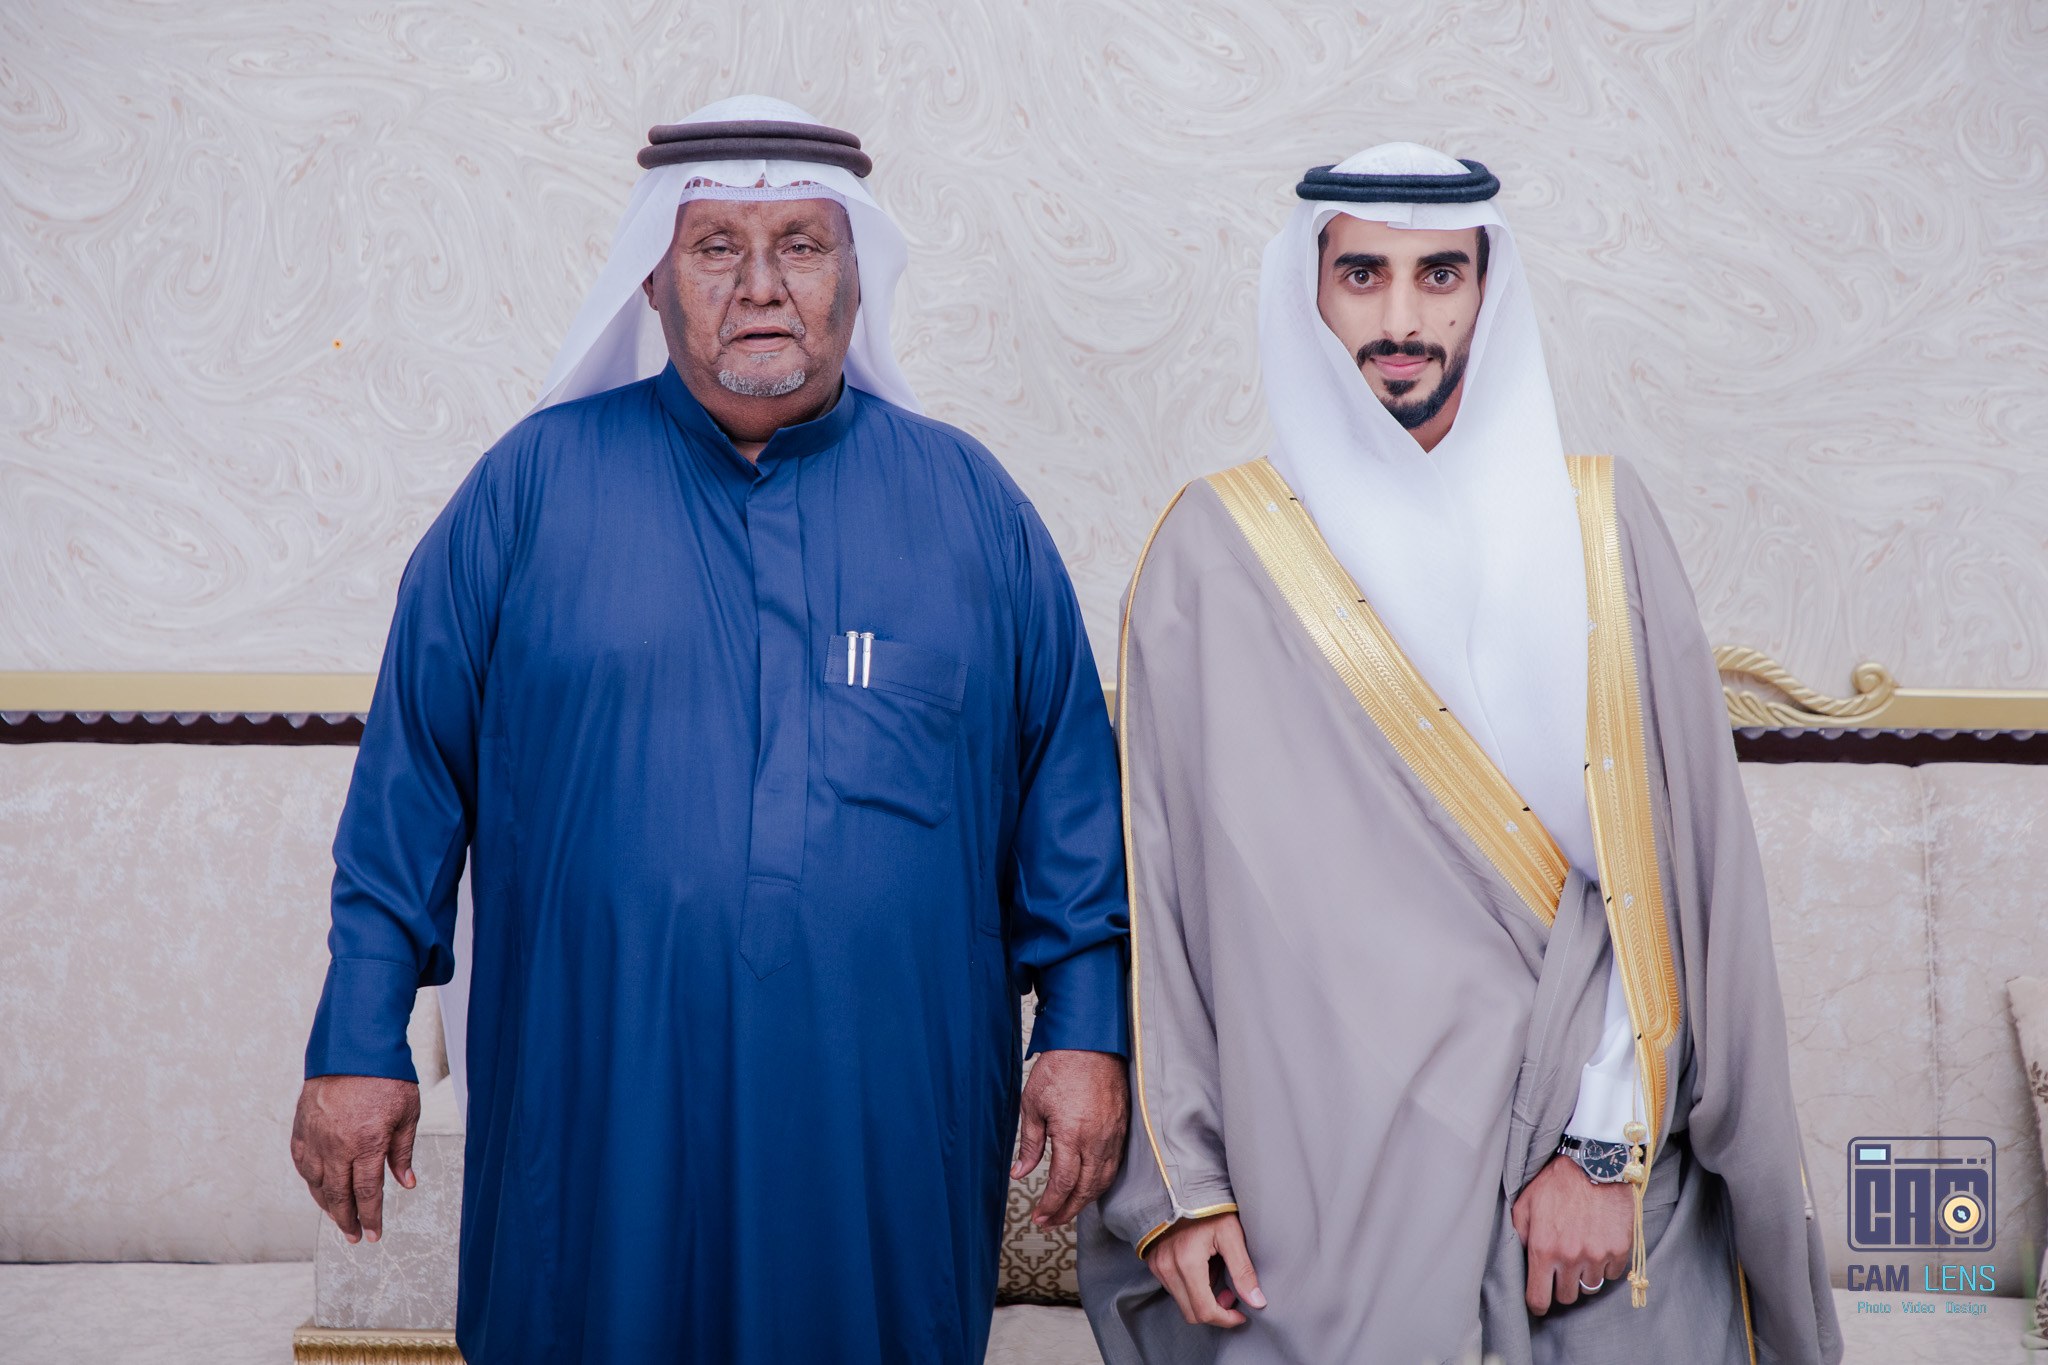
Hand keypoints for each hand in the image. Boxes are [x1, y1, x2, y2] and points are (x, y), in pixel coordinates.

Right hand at [291, 1074, 419, 1243]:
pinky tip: (318, 1188)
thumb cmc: (386, 1076)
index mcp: (367, 1143)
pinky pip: (302, 1163)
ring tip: (339, 1217)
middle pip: (339, 1195)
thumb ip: (403, 1152)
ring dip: (327, 1205)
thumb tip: (406, 1183)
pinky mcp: (302, 1127)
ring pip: (317, 1184)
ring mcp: (316, 1137)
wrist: (354, 1046)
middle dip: (348, 1220)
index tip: (374, 1234)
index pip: (367, 1193)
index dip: (371, 1217)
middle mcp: (337, 1146)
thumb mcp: (408, 1113)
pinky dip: (310, 1180)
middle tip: (355, 1237)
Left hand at [1010, 1048, 1127, 1225]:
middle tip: (1050, 1222)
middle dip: (1066, 1211)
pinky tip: (1089, 1186)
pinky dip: (1101, 1183)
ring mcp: (1113, 1135)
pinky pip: (1114, 1165)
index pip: (1063, 1184)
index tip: (1039, 1216)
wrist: (1091, 1042)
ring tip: (1066, 1209)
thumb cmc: (1061, 1066)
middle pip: (1085, 1190)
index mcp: (1073, 1136)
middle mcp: (1097, 1140)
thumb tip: (1020, 1172)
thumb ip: (1029, 1143)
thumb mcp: (1033, 1105)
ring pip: (1103, 1181)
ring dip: (1084, 1201)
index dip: (1051, 1206)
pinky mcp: (1123, 1128)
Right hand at [1145, 1211, 1266, 1326]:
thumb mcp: (1232, 1234)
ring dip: (1203, 1300)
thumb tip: (1257, 1302)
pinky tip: (1204, 1270)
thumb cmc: (1209, 1207)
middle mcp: (1167, 1268)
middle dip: (1216, 1311)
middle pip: (1191, 1313)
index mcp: (1187, 1262)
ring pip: (1182, 1303)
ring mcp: (1158, 1266)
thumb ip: (1243, 1271)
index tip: (1241, 1314)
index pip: (1204, 1311)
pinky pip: (1173, 1289)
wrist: (1182, 1186)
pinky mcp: (1154, 1263)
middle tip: (1232, 1294)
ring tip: (1219, 1276)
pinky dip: (1191, 1288)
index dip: (1226, 1319)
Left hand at [1512, 1152, 1634, 1313]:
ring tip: (1580, 1253)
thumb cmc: (1555, 1182)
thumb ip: (1520, 1235)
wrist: (1594, 1163)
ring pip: (1590, 1287)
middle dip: (1562, 1285)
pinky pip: (1612, 1274)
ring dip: (1584, 1275)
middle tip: (1561, 1268)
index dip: (1537, 1303)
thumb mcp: (1525, 1205)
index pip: (1539, 1299)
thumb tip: (1521, 1259)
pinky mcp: (1620, 1250)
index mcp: (1544, 1250)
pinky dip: (1605, 1266)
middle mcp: (1571, 1257)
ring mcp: (1597, 1255)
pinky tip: (1598, 1246)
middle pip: (1567, 1297)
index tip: (1539, 1300)